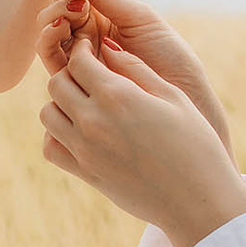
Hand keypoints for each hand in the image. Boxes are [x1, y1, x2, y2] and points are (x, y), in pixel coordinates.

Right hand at [36, 0, 228, 147]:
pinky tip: (60, 27)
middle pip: (60, 11)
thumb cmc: (174, 64)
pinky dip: (48, 41)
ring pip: (50, 35)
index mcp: (107, 21)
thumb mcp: (142, 22)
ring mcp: (79, 65)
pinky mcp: (74, 88)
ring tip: (67, 8)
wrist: (186, 109)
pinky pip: (52, 62)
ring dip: (53, 15)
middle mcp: (89, 42)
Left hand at [41, 38, 245, 246]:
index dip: (83, 51)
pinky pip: (51, 147)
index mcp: (118, 96)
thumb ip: (136, 68)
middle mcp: (94, 121)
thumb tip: (107, 45)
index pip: (78, 61)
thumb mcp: (173, 97)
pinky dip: (57, 136)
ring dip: (61, 104)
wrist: (198, 201)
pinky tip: (80, 132)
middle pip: (57, 84)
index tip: (92, 51)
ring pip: (47, 114)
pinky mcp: (85, 173)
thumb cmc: (196, 145)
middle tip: (88, 77)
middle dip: (70, 74)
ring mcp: (85, 150)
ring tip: (85, 105)